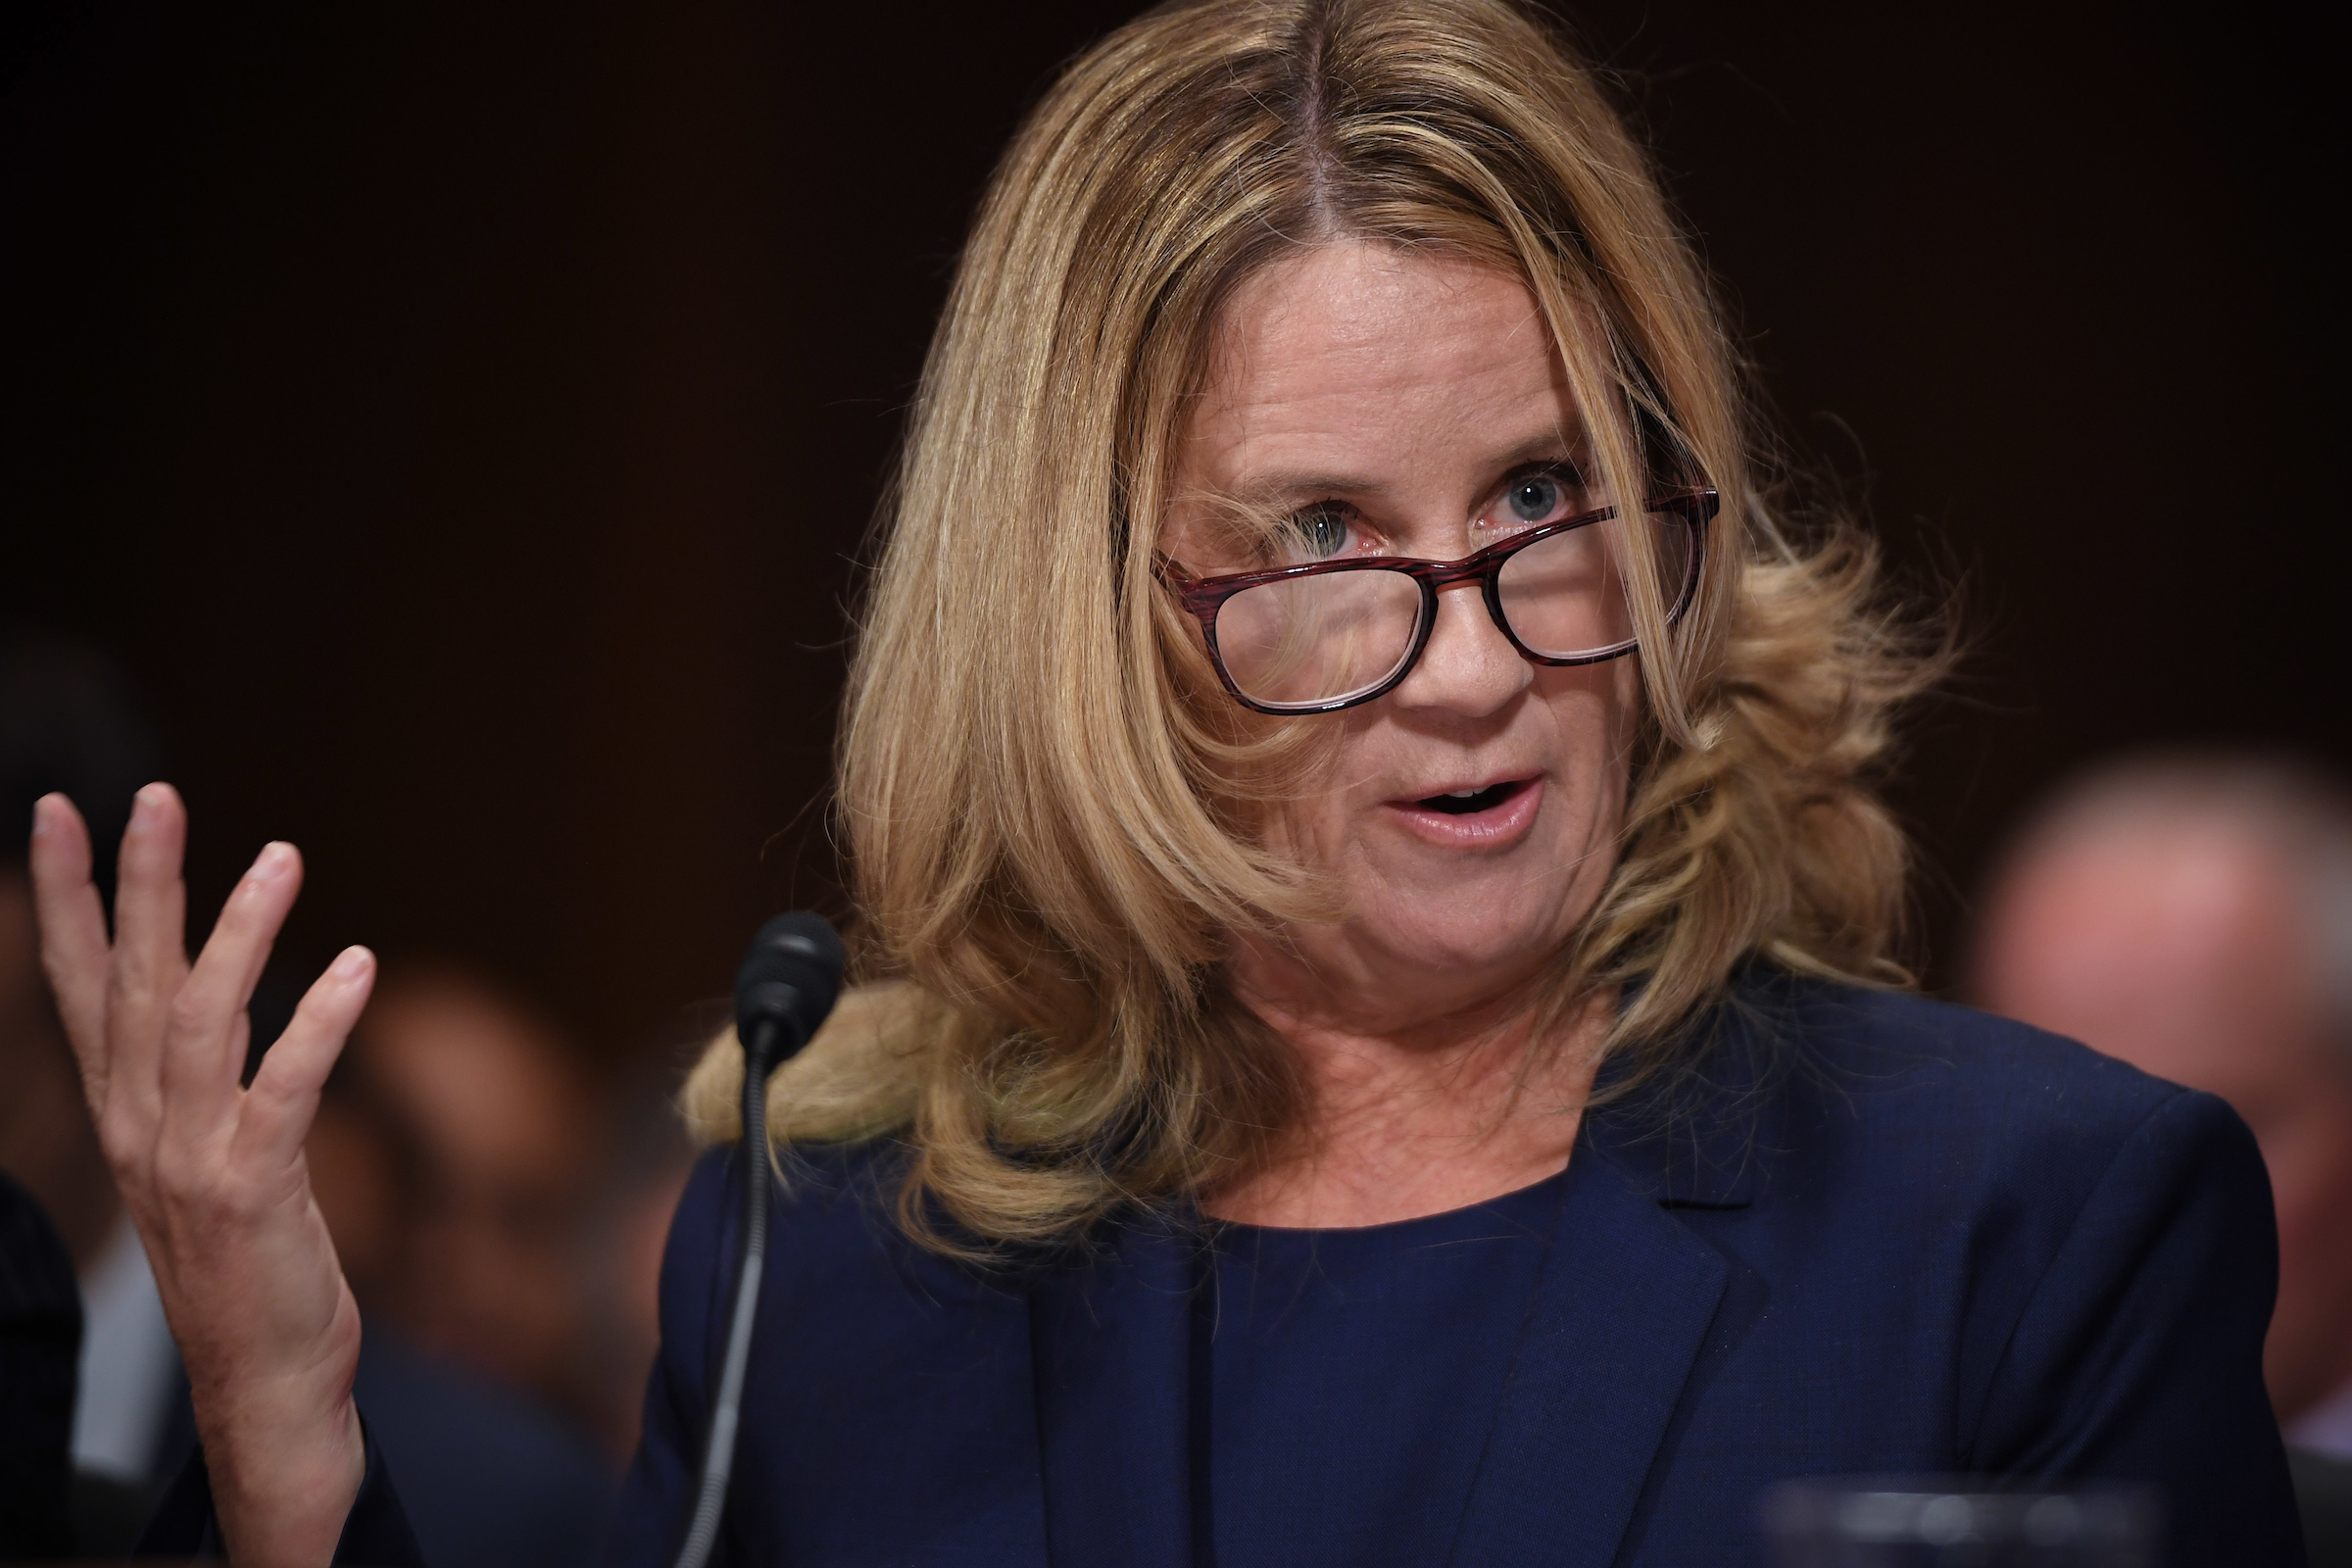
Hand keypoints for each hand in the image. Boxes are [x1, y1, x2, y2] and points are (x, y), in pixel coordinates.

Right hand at [30, 784, 373, 1567]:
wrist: (264, 1379)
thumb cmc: (247, 1258)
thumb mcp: (204, 1151)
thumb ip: (201, 1070)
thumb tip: (214, 979)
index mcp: (124, 1112)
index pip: (79, 985)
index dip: (66, 897)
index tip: (60, 811)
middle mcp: (140, 1126)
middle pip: (127, 982)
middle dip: (135, 884)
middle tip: (151, 796)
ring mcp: (189, 1159)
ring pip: (199, 1019)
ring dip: (240, 931)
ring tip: (280, 854)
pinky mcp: (254, 1187)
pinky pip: (286, 1087)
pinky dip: (321, 1021)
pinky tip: (359, 964)